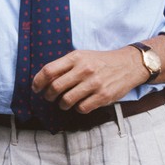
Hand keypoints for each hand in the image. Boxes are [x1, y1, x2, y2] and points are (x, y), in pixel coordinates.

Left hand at [32, 47, 148, 113]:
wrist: (128, 64)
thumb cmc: (101, 61)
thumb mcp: (82, 56)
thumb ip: (65, 66)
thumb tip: (44, 80)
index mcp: (76, 57)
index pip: (48, 70)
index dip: (38, 81)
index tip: (36, 88)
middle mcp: (84, 69)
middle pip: (55, 87)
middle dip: (48, 96)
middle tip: (49, 97)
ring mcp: (94, 83)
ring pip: (66, 101)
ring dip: (62, 104)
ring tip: (65, 102)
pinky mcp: (103, 96)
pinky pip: (82, 108)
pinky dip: (78, 108)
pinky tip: (80, 104)